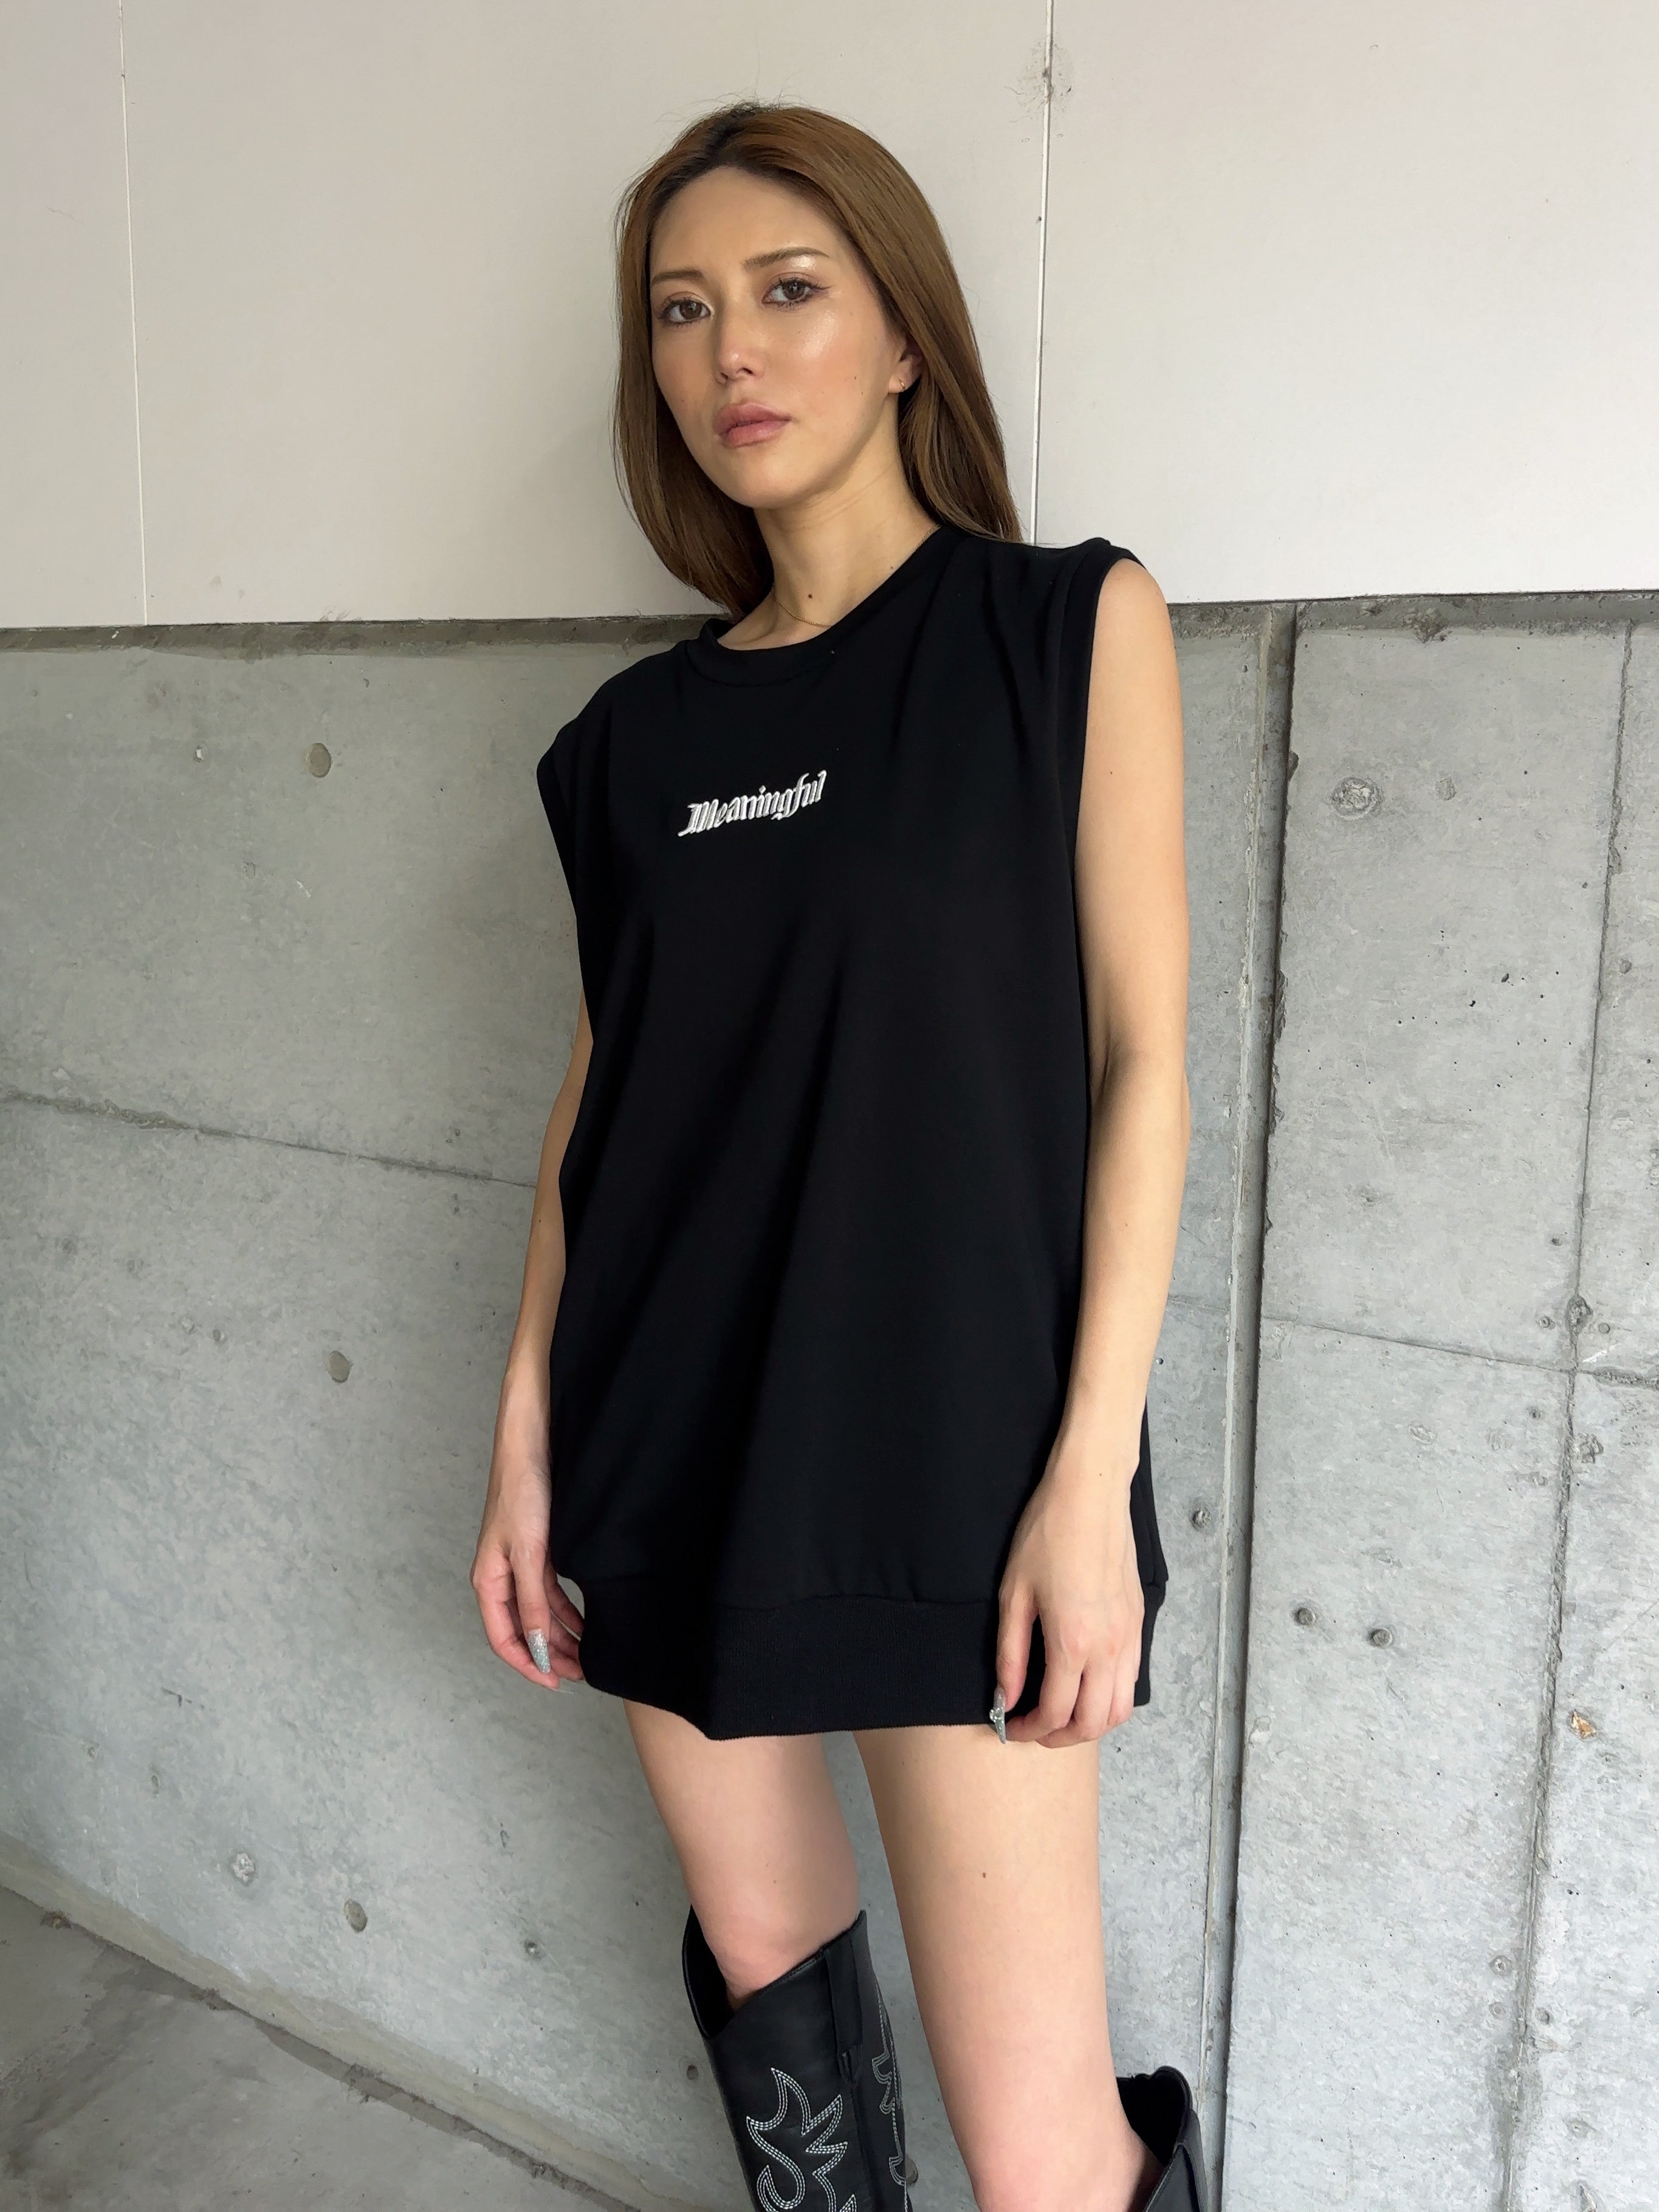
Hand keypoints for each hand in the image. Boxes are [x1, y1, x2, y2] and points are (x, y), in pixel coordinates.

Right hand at [471, 1373, 584, 1688]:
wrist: (530, 1440)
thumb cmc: (523, 1490)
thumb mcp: (531, 1552)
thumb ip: (531, 1602)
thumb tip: (538, 1648)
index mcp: (489, 1580)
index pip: (504, 1638)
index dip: (528, 1664)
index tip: (554, 1683)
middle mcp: (501, 1575)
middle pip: (522, 1628)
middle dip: (550, 1654)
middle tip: (580, 1673)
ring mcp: (518, 1561)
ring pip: (538, 1611)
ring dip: (560, 1633)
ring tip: (586, 1653)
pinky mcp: (536, 1546)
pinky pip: (547, 1590)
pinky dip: (564, 1608)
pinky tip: (584, 1619)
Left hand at [995, 1456, 1143, 1745]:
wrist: (1091, 1495)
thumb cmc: (1047, 1534)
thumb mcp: (1013, 1593)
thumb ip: (1010, 1653)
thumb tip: (1007, 1696)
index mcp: (1071, 1642)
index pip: (1055, 1713)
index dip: (1030, 1730)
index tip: (1012, 1726)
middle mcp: (1108, 1648)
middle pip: (1093, 1723)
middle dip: (1061, 1737)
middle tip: (1035, 1729)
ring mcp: (1129, 1637)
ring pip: (1121, 1709)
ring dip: (1092, 1723)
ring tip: (1063, 1715)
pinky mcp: (1139, 1623)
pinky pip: (1133, 1679)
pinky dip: (1112, 1698)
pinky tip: (1087, 1685)